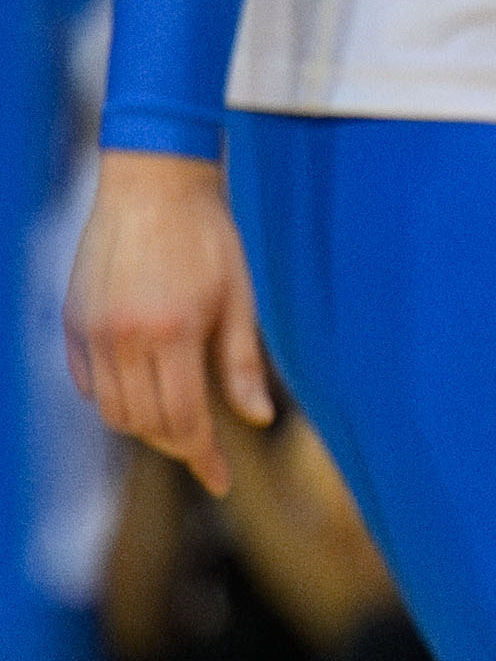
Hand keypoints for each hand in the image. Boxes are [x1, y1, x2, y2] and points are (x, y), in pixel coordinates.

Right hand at [65, 146, 274, 498]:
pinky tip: (141, 390)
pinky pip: (89, 384)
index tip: (222, 480)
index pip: (183, 420)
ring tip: (176, 417)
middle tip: (205, 444)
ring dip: (145, 424)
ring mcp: (92, 331)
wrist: (154, 181)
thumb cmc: (207, 235)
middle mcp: (124, 338)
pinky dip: (114, 399)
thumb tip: (258, 419)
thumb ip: (242, 363)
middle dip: (178, 443)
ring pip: (113, 411)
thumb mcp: (238, 296)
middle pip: (146, 423)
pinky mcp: (73, 321)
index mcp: (172, 332)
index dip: (203, 456)